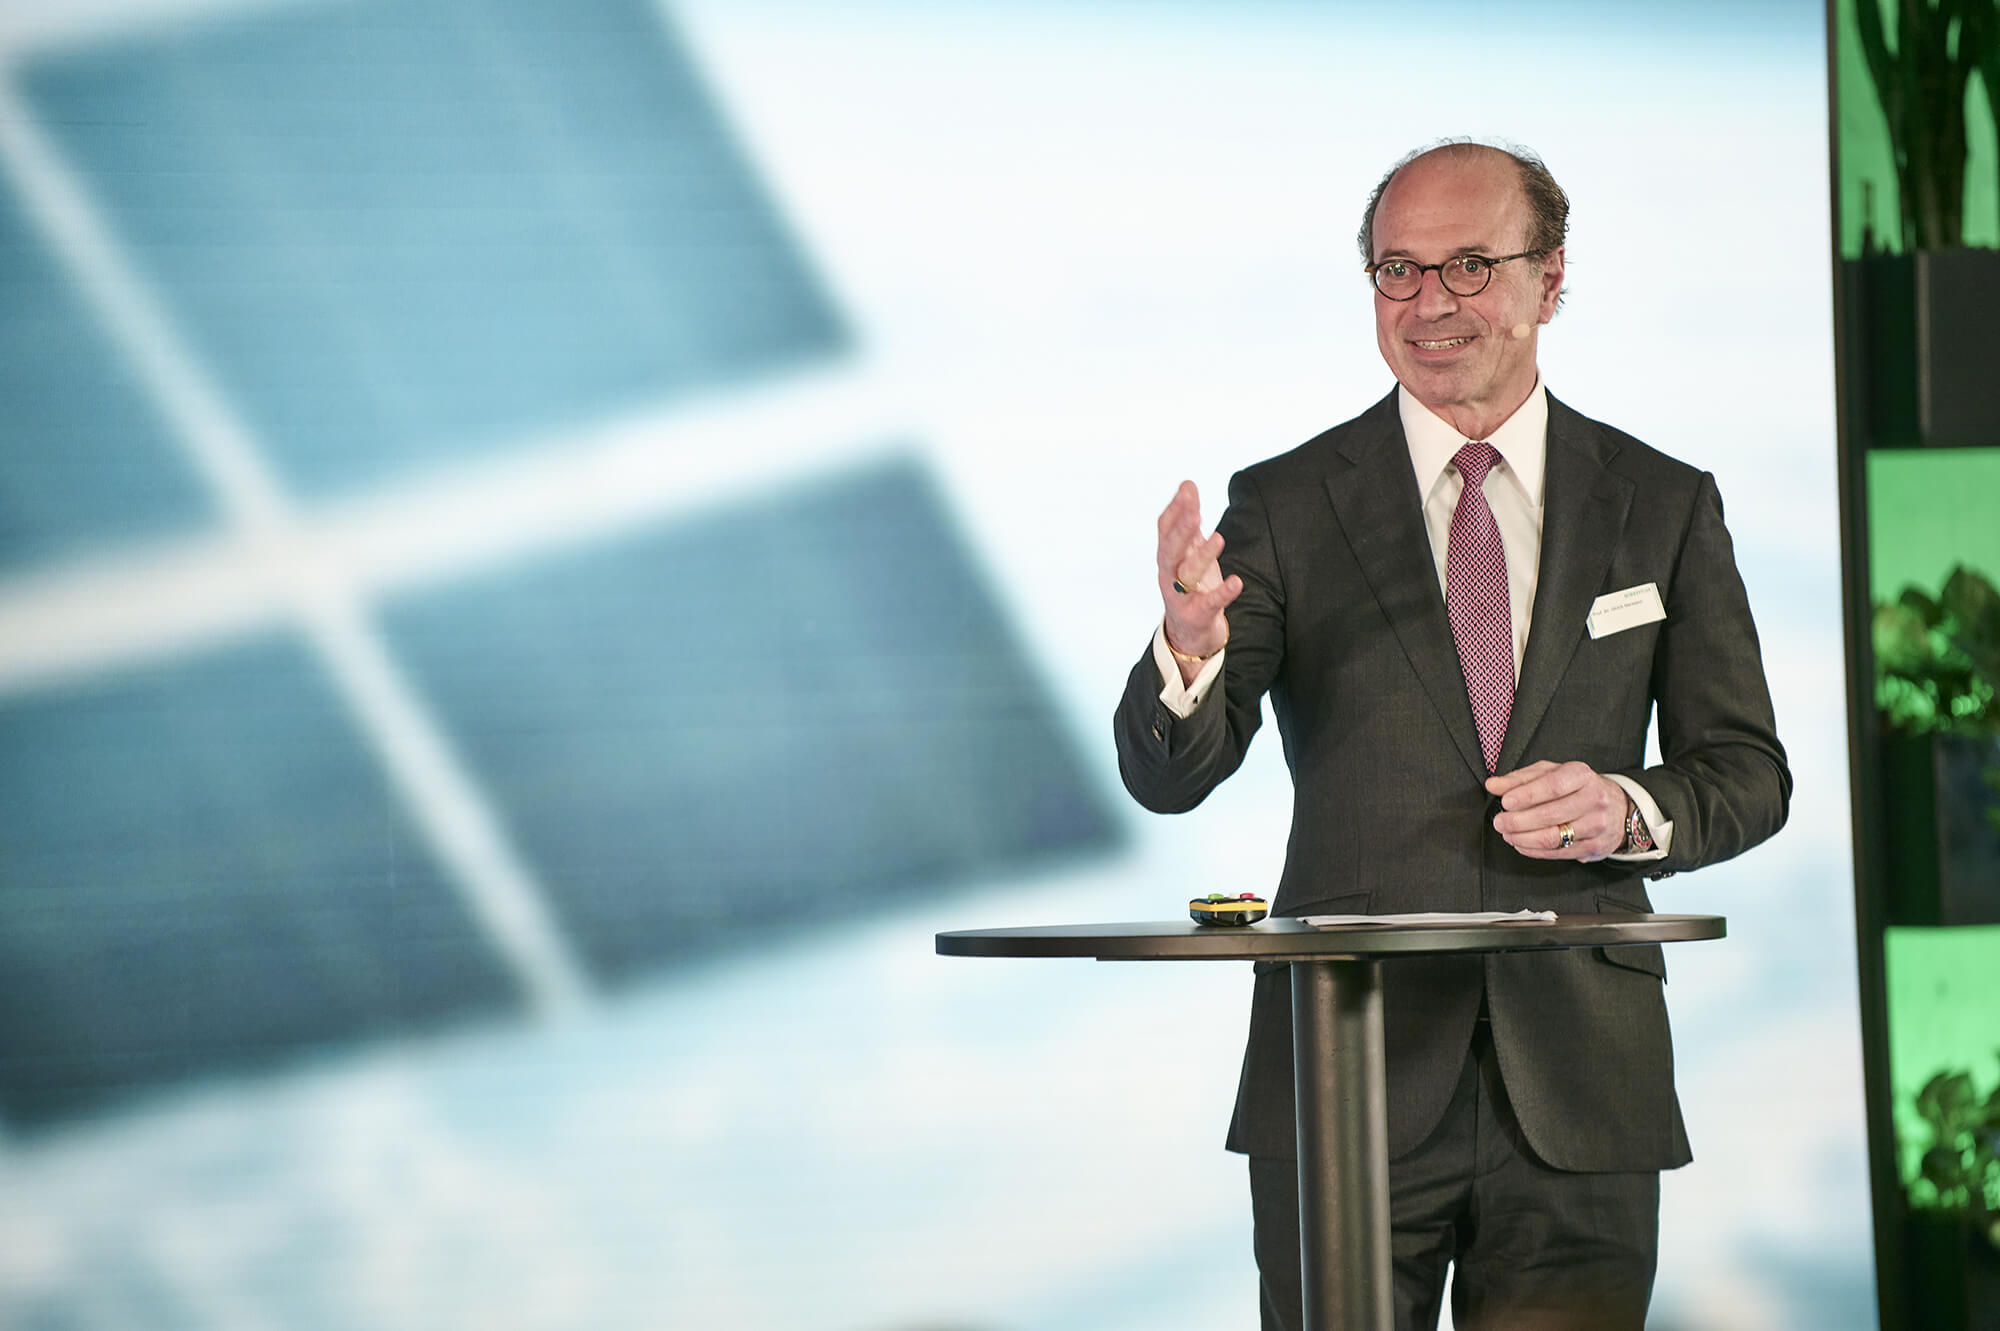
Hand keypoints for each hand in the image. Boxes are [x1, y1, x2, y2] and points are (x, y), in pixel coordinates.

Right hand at [1156, 480, 1241, 660]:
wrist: (1190, 632)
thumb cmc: (1191, 585)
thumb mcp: (1188, 552)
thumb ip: (1187, 521)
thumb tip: (1187, 485)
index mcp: (1167, 556)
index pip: (1164, 529)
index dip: (1175, 509)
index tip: (1188, 488)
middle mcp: (1169, 574)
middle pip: (1170, 550)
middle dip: (1181, 531)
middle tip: (1194, 513)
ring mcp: (1180, 596)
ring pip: (1188, 574)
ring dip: (1203, 556)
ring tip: (1219, 538)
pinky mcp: (1197, 615)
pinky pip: (1210, 603)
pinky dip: (1223, 593)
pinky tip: (1237, 582)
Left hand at [1485, 760, 1627, 861]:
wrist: (1617, 807)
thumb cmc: (1578, 787)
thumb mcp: (1550, 773)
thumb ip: (1520, 779)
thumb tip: (1493, 785)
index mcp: (1581, 775)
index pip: (1553, 786)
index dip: (1527, 795)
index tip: (1506, 802)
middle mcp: (1593, 799)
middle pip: (1550, 815)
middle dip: (1518, 821)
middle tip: (1500, 822)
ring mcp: (1596, 825)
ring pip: (1553, 837)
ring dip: (1523, 838)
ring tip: (1507, 834)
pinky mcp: (1594, 846)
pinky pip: (1558, 852)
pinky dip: (1534, 851)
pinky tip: (1521, 844)